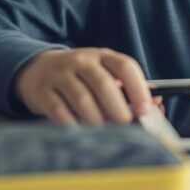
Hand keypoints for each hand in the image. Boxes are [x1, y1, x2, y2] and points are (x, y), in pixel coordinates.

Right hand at [14, 47, 153, 124]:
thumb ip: (125, 88)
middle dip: (118, 109)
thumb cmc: (80, 76)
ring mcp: (60, 75)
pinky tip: (82, 132)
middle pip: (103, 83)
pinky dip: (74, 125)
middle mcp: (81, 61)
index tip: (146, 109)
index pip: (125, 66)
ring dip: (97, 120)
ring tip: (105, 133)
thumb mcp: (102, 72)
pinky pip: (60, 111)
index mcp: (102, 55)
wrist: (36, 69)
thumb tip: (154, 107)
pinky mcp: (43, 92)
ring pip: (82, 99)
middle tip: (127, 127)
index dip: (138, 88)